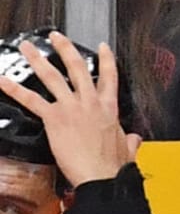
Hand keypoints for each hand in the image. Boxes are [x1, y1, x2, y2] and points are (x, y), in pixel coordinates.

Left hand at [0, 33, 136, 185]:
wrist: (101, 176)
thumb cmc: (113, 166)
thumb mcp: (127, 149)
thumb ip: (129, 140)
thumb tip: (133, 139)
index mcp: (109, 108)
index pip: (109, 77)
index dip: (106, 59)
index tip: (102, 47)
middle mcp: (90, 102)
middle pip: (77, 67)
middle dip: (65, 49)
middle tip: (56, 37)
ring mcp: (71, 108)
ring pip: (52, 76)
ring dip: (37, 60)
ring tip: (27, 48)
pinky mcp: (54, 118)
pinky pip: (31, 100)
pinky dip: (14, 89)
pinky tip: (3, 80)